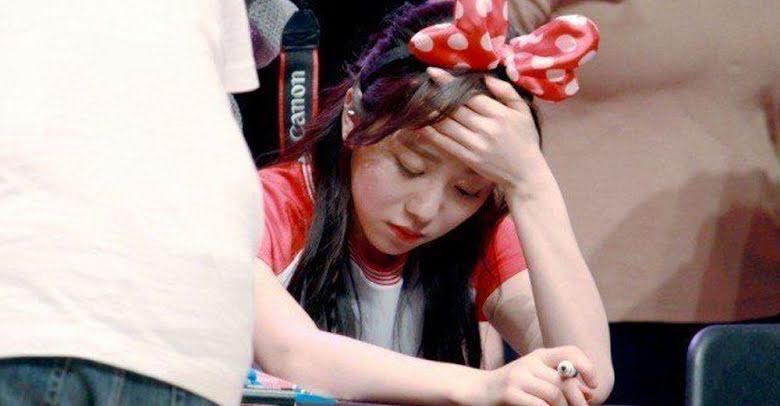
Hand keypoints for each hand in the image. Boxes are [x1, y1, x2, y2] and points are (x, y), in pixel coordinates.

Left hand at [418, 67, 551, 195]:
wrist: (525, 174)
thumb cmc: (525, 140)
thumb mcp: (523, 112)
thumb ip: (507, 92)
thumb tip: (486, 78)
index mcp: (499, 114)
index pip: (469, 95)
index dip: (449, 83)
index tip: (433, 72)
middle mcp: (485, 128)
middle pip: (454, 108)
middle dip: (434, 95)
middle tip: (418, 84)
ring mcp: (475, 145)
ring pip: (447, 125)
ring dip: (429, 113)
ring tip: (416, 101)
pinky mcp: (468, 158)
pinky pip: (446, 144)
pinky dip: (432, 134)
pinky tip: (420, 125)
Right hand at [466, 346, 596, 405]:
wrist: (477, 391)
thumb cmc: (512, 389)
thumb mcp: (534, 378)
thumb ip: (558, 382)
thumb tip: (588, 393)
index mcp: (538, 356)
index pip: (570, 352)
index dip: (587, 367)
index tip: (593, 386)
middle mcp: (529, 362)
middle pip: (565, 380)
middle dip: (578, 400)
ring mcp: (518, 377)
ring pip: (555, 395)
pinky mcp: (509, 393)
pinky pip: (539, 405)